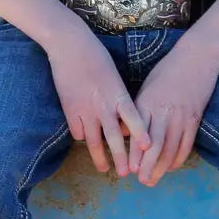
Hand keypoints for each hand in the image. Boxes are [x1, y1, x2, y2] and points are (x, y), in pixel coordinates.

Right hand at [47, 30, 149, 175]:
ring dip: (99, 157)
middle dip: (120, 157)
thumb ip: (118, 97)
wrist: (70, 45)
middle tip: (126, 173)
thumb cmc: (96, 56)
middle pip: (113, 136)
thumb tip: (122, 116)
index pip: (132, 117)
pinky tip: (85, 139)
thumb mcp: (113, 76)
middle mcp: (103, 104)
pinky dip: (82, 136)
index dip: (140, 133)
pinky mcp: (69, 109)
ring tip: (104, 169)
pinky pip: (77, 131)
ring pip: (93, 140)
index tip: (148, 148)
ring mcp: (85, 109)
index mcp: (118, 93)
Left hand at [129, 48, 218, 186]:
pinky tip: (171, 167)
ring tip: (154, 180)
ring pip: (171, 148)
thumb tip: (124, 132)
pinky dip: (179, 158)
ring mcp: (181, 116)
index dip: (135, 154)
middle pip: (155, 145)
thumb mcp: (146, 88)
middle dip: (148, 166)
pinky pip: (187, 144)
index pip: (140, 133)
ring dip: (162, 167)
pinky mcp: (195, 119)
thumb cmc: (167, 71)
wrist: (196, 58)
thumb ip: (137, 110)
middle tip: (142, 180)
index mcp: (148, 103)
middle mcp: (164, 112)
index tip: (129, 169)